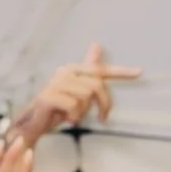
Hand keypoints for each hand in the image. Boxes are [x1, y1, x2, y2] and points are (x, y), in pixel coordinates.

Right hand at [9, 44, 140, 142]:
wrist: (30, 126)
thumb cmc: (54, 109)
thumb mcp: (75, 90)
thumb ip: (87, 70)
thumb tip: (96, 45)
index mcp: (72, 69)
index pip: (101, 70)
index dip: (122, 72)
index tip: (140, 72)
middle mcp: (64, 72)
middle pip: (97, 86)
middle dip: (103, 104)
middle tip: (102, 118)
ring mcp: (55, 84)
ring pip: (85, 97)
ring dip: (83, 113)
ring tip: (72, 117)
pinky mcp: (49, 97)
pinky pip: (74, 106)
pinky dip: (73, 117)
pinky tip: (65, 120)